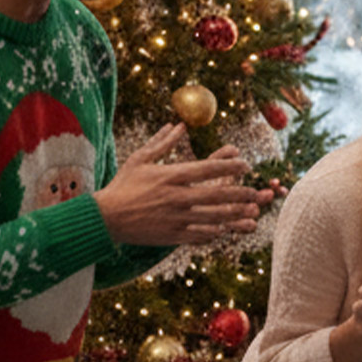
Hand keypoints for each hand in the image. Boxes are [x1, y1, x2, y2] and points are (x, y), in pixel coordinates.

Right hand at [93, 124, 269, 245]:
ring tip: (252, 212)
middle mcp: (176, 197)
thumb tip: (179, 125)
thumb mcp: (140, 160)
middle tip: (256, 192)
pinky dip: (216, 231)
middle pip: (218, 195)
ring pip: (215, 217)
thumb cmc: (123, 185)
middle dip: (241, 193)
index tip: (245, 164)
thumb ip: (163, 143)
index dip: (230, 166)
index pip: (208, 169)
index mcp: (170, 176)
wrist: (105, 218)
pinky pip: (201, 235)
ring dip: (236, 214)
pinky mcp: (173, 236)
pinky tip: (226, 228)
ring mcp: (176, 218)